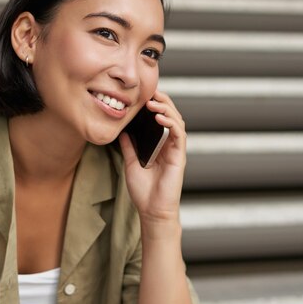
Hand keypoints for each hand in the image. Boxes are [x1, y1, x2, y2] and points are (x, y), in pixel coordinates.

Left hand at [118, 90, 186, 224]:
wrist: (152, 211)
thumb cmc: (143, 192)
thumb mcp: (131, 163)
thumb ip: (130, 147)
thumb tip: (123, 131)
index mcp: (160, 146)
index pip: (161, 119)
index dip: (156, 105)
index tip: (144, 95)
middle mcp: (170, 145)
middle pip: (171, 116)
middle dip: (162, 101)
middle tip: (150, 92)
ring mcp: (176, 150)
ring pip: (177, 121)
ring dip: (166, 108)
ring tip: (153, 101)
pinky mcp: (179, 156)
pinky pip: (179, 134)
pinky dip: (171, 123)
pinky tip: (160, 117)